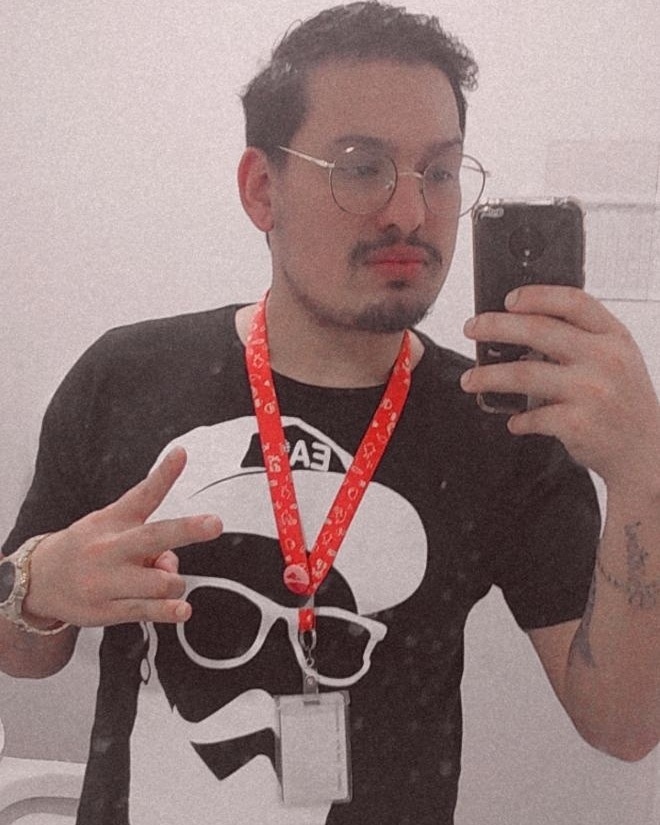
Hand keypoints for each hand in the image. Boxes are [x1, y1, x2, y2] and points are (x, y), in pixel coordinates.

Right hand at [24, 447, 222, 626]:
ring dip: (174, 581)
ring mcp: (107, 581)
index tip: (181, 454)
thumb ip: (149, 537)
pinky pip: (147, 611)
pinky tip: (182, 610)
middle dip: (187, 530)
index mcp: (114, 520)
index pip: (142, 494)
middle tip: (214, 524)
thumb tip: (173, 560)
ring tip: (159, 580)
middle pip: (154, 537)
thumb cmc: (87, 547)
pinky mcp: (106, 610)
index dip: (164, 474)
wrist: (39, 580)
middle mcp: (110, 548)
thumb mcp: (111, 525)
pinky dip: (169, 611)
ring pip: (160, 581)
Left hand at [461, 285, 659, 486]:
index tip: (508, 299)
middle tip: (471, 328)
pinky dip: (518, 420)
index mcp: (614, 337)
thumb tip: (522, 325)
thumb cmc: (623, 402)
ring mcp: (591, 392)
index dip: (537, 296)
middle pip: (538, 331)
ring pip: (524, 374)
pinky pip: (532, 416)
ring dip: (489, 376)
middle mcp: (605, 359)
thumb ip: (583, 339)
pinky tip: (514, 421)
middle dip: (496, 326)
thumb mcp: (618, 360)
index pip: (574, 302)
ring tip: (469, 379)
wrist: (646, 453)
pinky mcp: (577, 424)